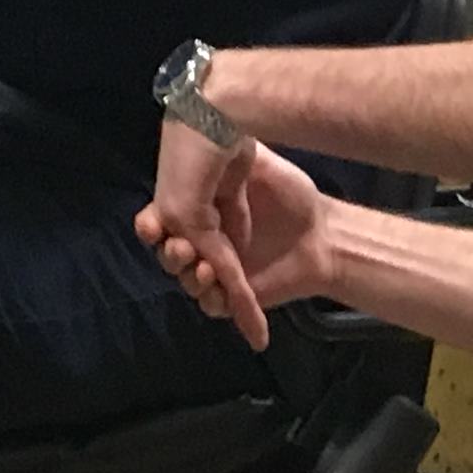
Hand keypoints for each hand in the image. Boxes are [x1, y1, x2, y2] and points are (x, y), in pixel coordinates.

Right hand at [135, 144, 333, 350]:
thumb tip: (185, 191)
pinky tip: (218, 288)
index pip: (158, 223)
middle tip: (186, 248)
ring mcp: (219, 266)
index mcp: (198, 206)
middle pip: (169, 255)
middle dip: (172, 255)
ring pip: (187, 280)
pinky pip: (213, 304)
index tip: (153, 228)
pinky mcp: (236, 292)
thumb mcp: (249, 169)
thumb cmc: (286, 190)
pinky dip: (212, 298)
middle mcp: (204, 237)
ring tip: (205, 268)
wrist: (322, 228)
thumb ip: (215, 177)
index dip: (151, 228)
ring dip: (190, 277)